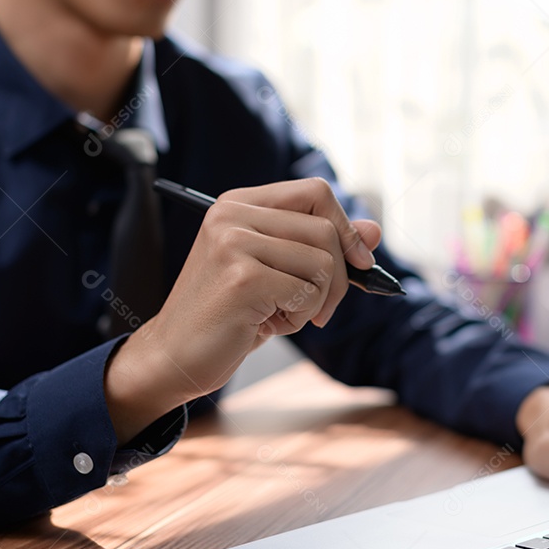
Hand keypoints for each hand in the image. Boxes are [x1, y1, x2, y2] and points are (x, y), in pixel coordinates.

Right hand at [105, 177, 381, 443]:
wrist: (173, 357)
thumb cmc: (229, 315)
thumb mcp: (279, 272)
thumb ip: (321, 246)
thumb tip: (375, 230)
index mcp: (239, 203)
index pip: (315, 192)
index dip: (345, 227)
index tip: (359, 262)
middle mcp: (233, 215)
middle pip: (326, 230)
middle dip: (339, 277)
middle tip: (317, 309)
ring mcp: (234, 243)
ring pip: (324, 263)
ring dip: (316, 302)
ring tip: (281, 314)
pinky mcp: (242, 278)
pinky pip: (308, 293)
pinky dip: (300, 317)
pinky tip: (268, 325)